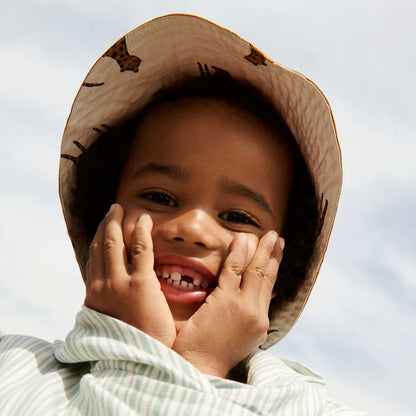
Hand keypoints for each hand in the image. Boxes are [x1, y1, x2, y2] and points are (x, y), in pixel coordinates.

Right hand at [84, 204, 175, 347]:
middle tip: (112, 210)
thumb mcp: (112, 320)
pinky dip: (141, 232)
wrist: (140, 362)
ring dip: (117, 223)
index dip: (99, 240)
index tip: (104, 227)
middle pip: (102, 247)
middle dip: (106, 226)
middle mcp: (102, 287)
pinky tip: (144, 220)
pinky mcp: (141, 285)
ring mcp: (119, 285)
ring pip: (115, 244)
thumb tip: (113, 290)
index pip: (95, 260)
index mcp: (95, 296)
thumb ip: (111, 302)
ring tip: (121, 209)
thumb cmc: (132, 342)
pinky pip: (140, 250)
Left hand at [172, 231, 283, 377]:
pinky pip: (233, 271)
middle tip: (275, 237)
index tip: (276, 252)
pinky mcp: (226, 302)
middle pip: (267, 276)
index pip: (268, 288)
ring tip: (266, 234)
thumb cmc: (211, 352)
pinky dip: (238, 253)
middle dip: (272, 254)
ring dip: (261, 249)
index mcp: (259, 323)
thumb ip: (245, 315)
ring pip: (255, 271)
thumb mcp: (237, 335)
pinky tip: (241, 239)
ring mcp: (243, 307)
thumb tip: (249, 296)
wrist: (199, 368)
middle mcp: (257, 314)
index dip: (273, 268)